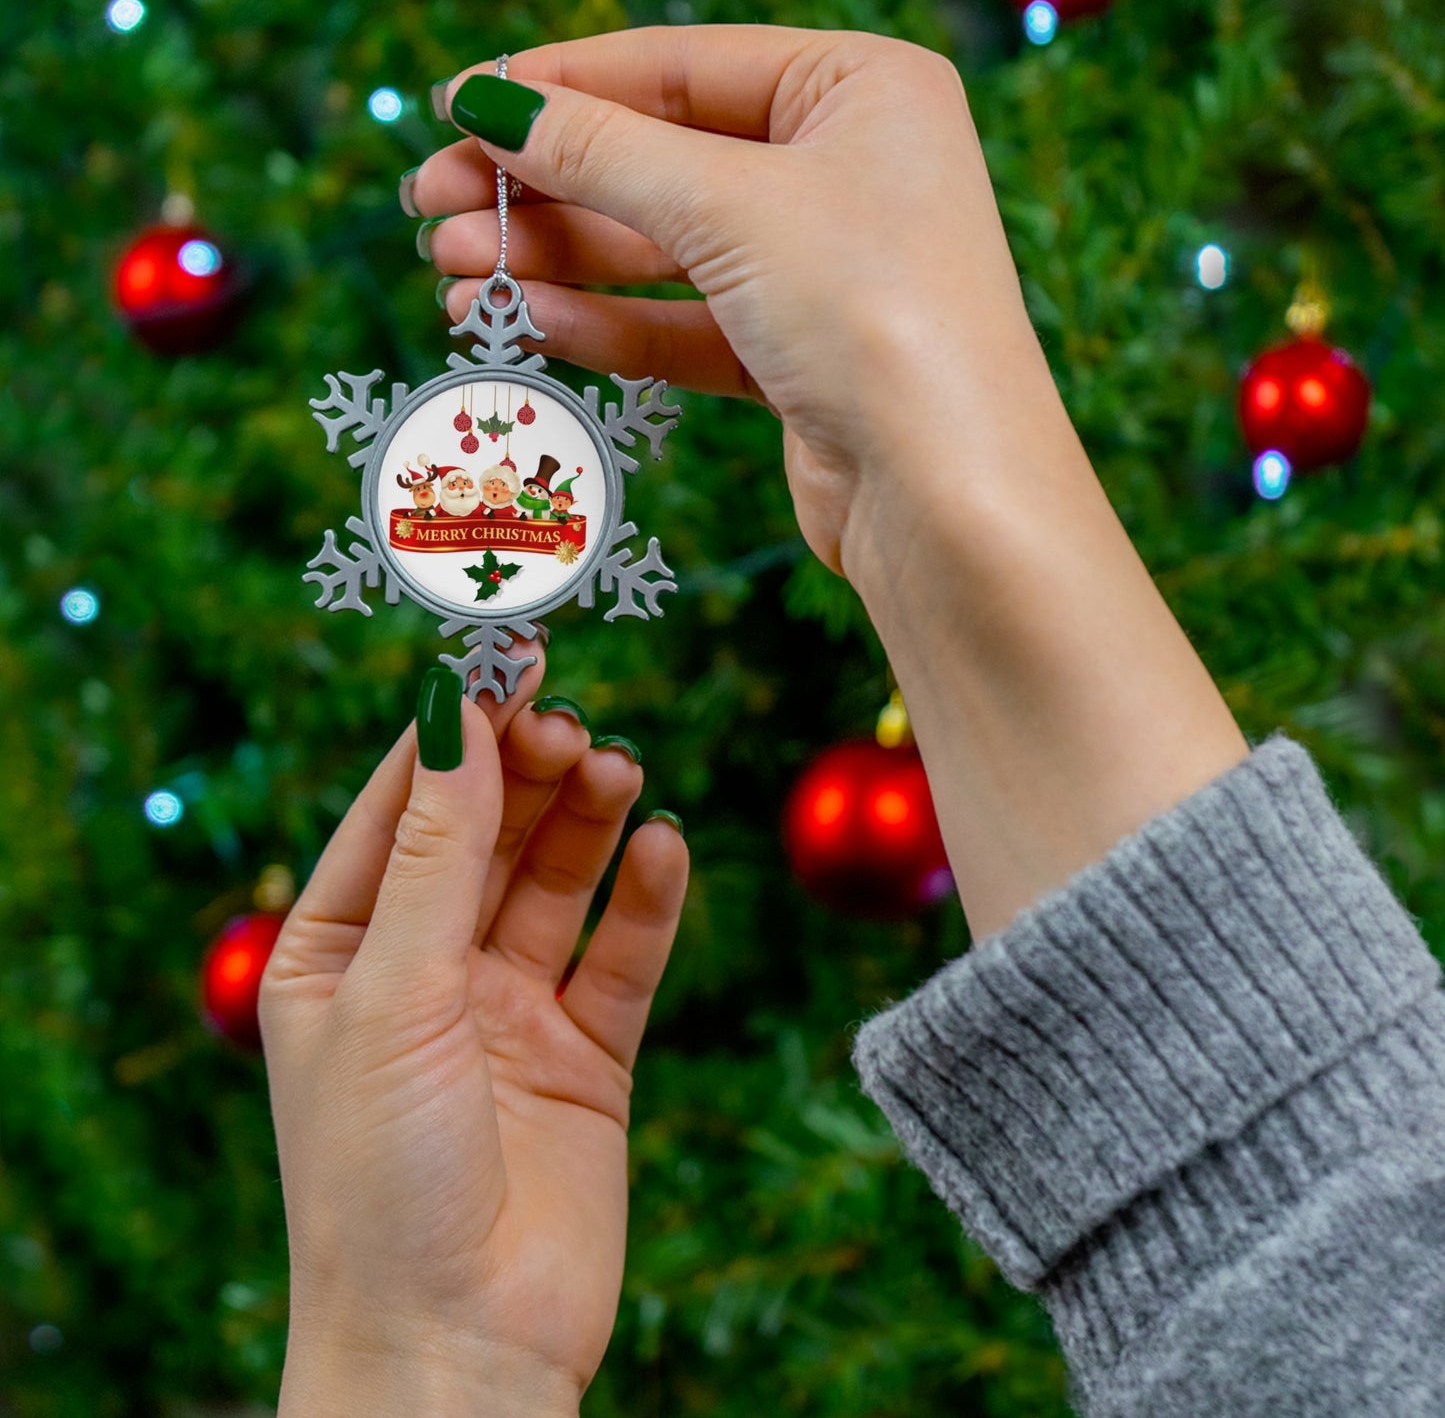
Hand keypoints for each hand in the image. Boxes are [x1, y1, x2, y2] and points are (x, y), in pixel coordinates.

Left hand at [260, 656, 687, 1414]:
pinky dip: (647, 900)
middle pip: (487, 834)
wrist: (458, 1348)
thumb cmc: (380, 1178)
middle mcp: (424, 972)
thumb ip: (437, 851)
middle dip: (528, 772)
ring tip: (620, 770)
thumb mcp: (394, 992)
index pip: (400, 810)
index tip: (506, 657)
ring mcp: (508, 1012)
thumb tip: (455, 709)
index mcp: (340, 952)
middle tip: (572, 723)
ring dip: (589, 821)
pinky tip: (664, 848)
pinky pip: (622, 956)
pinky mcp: (586, 1055)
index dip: (454, 731)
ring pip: (557, 882)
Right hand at [412, 27, 1060, 574]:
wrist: (949, 498)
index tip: (455, 106)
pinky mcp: (799, 360)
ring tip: (454, 276)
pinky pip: (685, 326)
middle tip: (432, 209)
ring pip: (664, 252)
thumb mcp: (728, 206)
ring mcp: (822, 270)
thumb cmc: (874, 314)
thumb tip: (489, 103)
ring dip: (558, 262)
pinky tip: (529, 323)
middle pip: (661, 162)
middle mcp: (846, 171)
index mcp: (859, 89)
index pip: (679, 66)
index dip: (560, 86)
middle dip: (543, 188)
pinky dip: (609, 325)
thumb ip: (602, 152)